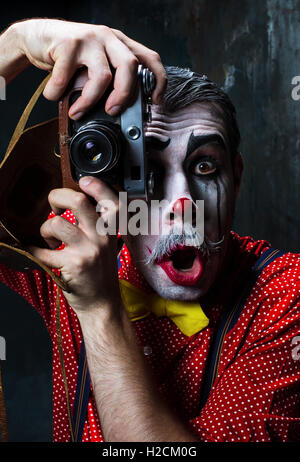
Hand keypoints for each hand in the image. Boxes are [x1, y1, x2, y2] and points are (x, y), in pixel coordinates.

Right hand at [10, 18, 166, 117]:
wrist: (35, 37)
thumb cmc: (69, 56)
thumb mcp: (95, 64)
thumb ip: (109, 79)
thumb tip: (121, 110)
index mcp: (120, 44)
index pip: (150, 58)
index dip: (158, 81)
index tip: (155, 101)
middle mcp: (108, 38)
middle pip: (130, 67)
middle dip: (124, 95)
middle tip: (112, 111)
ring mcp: (89, 38)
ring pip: (102, 76)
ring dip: (89, 101)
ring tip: (77, 112)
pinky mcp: (68, 43)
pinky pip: (67, 78)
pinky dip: (58, 92)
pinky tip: (54, 94)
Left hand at [29, 177, 120, 312]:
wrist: (102, 304)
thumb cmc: (101, 273)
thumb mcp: (107, 245)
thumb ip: (98, 225)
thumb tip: (75, 200)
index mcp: (110, 231)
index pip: (111, 201)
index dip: (97, 186)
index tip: (83, 181)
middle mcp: (101, 239)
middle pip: (78, 202)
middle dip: (58, 197)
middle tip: (54, 207)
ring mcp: (87, 252)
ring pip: (56, 223)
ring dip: (46, 228)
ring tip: (50, 238)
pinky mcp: (72, 266)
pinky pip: (42, 251)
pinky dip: (35, 250)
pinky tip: (39, 253)